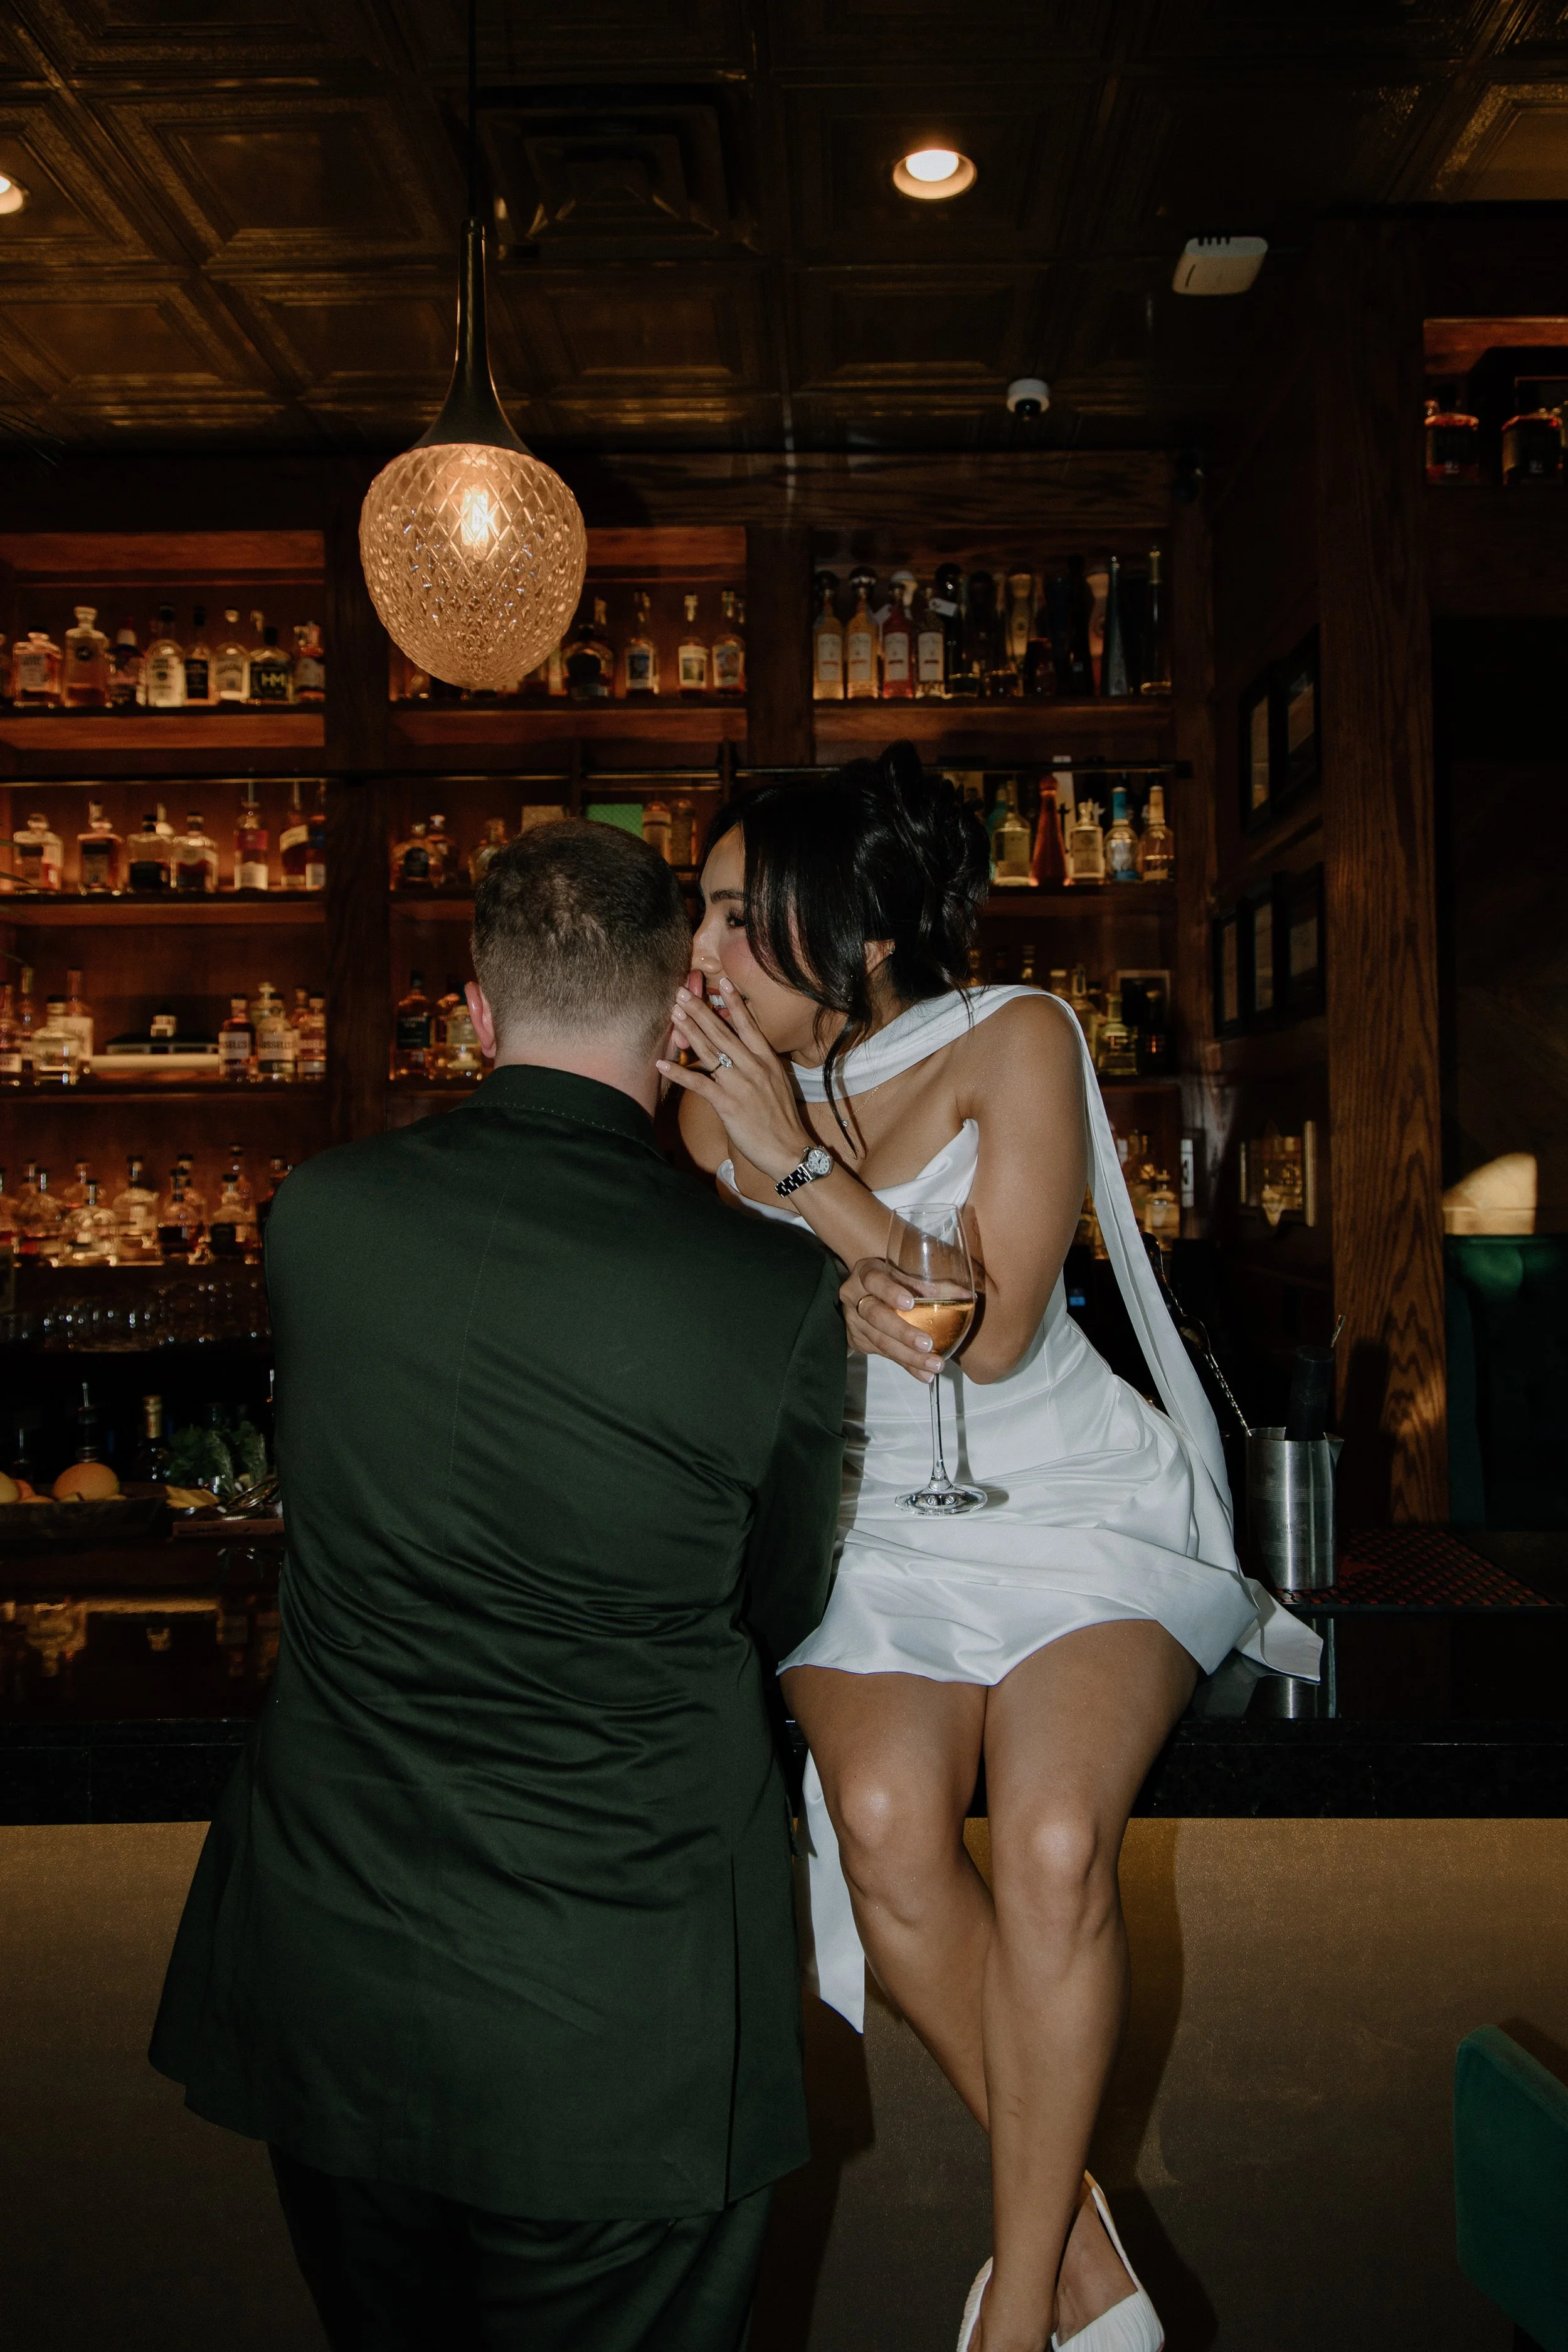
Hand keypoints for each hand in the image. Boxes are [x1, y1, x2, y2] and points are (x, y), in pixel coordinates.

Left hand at [657, 983, 817, 1184]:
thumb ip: (759, 1066)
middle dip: (700, 1011)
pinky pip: (699, 1084)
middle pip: (723, 1032)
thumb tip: (742, 1054)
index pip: (748, 1025)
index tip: (721, 980)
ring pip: (710, 1051)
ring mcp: (740, 1084)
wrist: (789, 1149)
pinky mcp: (727, 1104)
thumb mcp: (777, 1084)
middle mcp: (753, 1067)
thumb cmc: (782, 1120)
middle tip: (681, 993)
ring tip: (673, 1014)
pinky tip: (661, 1064)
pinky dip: (678, 1073)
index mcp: (767, 1060)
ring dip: (689, 1031)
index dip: (733, 1002)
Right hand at [841, 1257, 941, 1381]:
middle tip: (927, 1343)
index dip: (890, 1291)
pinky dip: (906, 1365)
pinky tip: (924, 1374)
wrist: (865, 1294)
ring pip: (880, 1341)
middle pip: (875, 1316)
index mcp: (867, 1273)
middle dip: (903, 1332)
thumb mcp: (906, 1276)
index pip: (874, 1280)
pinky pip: (884, 1355)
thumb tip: (966, 1296)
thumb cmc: (893, 1280)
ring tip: (934, 1364)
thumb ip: (932, 1286)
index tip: (909, 1302)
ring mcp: (853, 1321)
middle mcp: (854, 1297)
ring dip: (909, 1356)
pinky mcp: (858, 1340)